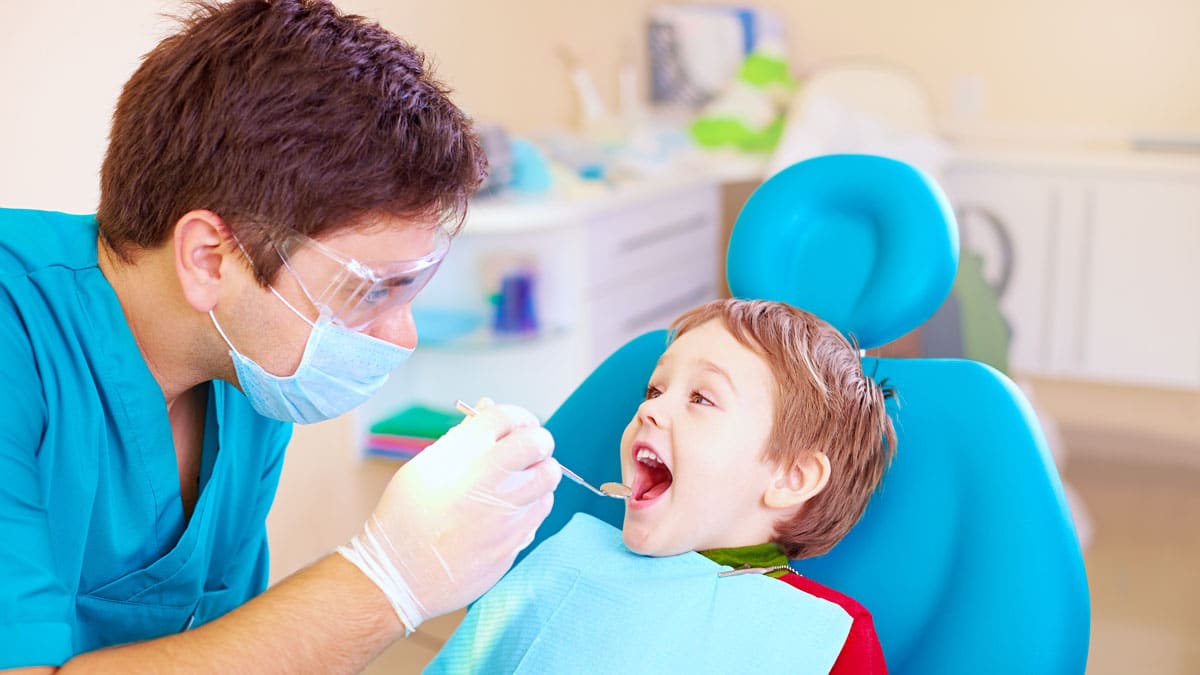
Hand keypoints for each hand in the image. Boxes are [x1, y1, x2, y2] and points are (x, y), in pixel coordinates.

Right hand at [338, 399, 560, 633]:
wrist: (398, 576)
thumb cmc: (405, 519)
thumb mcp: (423, 468)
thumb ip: (462, 437)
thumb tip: (489, 406)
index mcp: (459, 455)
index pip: (506, 416)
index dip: (518, 417)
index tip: (518, 426)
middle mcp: (485, 480)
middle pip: (538, 443)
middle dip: (538, 441)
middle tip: (529, 450)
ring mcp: (503, 513)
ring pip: (547, 478)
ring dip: (539, 473)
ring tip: (520, 481)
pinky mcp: (514, 541)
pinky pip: (540, 511)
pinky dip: (533, 504)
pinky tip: (512, 509)